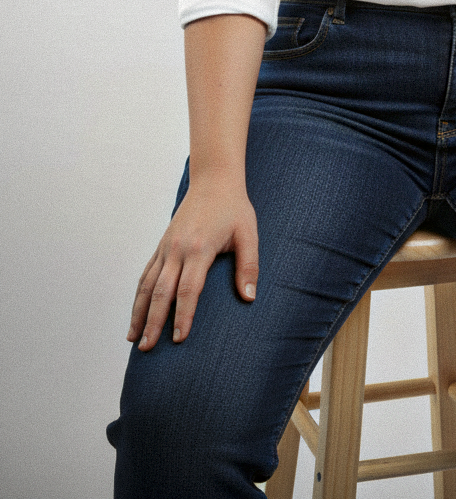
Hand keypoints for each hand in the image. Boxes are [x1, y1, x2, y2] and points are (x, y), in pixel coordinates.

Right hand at [127, 175, 259, 349]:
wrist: (213, 179)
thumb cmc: (234, 207)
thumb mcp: (248, 233)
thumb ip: (249, 266)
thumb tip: (249, 297)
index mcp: (199, 248)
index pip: (188, 289)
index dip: (183, 316)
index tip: (179, 339)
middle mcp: (177, 249)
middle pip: (160, 292)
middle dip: (152, 322)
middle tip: (146, 349)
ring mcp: (166, 247)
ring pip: (146, 284)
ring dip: (138, 312)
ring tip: (133, 339)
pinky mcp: (162, 245)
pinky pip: (146, 273)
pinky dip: (138, 295)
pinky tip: (135, 312)